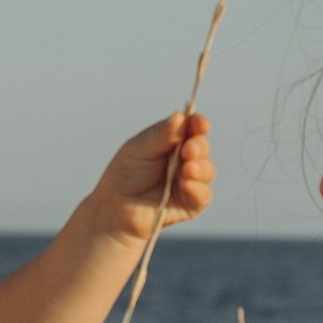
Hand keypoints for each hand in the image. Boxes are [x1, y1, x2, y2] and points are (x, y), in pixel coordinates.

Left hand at [90, 109, 214, 243]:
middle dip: (199, 147)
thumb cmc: (126, 174)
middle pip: (202, 147)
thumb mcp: (140, 148)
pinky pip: (203, 195)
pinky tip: (186, 184)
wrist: (116, 207)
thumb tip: (180, 116)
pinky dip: (197, 188)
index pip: (192, 127)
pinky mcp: (191, 202)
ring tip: (187, 168)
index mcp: (173, 140)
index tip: (201, 124)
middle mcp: (184, 158)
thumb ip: (161, 134)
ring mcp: (189, 180)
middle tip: (189, 149)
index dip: (199, 124)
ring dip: (200, 168)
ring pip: (207, 170)